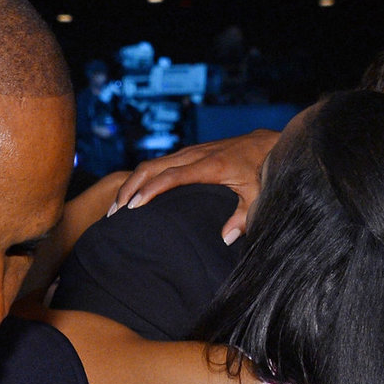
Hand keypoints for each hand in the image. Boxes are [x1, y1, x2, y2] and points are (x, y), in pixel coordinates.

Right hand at [108, 130, 280, 243]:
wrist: (270, 143)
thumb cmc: (263, 171)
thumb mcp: (258, 196)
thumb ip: (243, 217)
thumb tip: (226, 239)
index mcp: (210, 165)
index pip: (171, 176)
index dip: (150, 191)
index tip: (133, 207)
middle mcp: (196, 155)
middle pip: (152, 167)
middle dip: (129, 188)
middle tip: (114, 213)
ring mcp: (192, 152)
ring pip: (153, 163)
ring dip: (132, 183)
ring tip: (117, 207)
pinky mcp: (191, 153)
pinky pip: (161, 163)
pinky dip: (144, 177)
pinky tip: (136, 194)